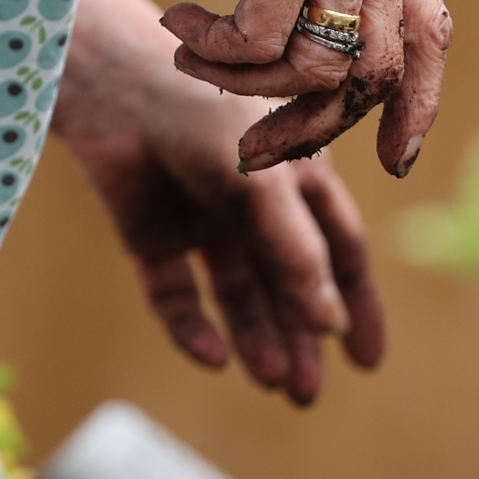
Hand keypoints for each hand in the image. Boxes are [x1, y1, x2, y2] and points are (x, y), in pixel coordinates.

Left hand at [57, 0, 385, 404]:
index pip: (338, 252)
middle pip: (287, 286)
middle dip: (300, 340)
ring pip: (237, 298)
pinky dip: (193, 330)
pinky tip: (213, 356)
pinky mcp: (150, 238)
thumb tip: (329, 325)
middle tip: (307, 394)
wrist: (111, 84)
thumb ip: (297, 252)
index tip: (367, 361)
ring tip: (275, 383)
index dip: (355, 303)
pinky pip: (177, 297)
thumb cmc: (204, 115)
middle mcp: (252, 207)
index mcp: (295, 181)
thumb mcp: (266, 184)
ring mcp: (201, 223)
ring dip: (257, 340)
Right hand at [148, 0, 451, 180]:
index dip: (419, 107)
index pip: (431, 39)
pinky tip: (179, 26)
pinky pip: (256, 41)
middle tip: (255, 148)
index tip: (394, 159)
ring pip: (308, 68)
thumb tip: (322, 39)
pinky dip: (214, 50)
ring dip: (243, 86)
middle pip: (371, 76)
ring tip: (194, 59)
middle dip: (312, 128)